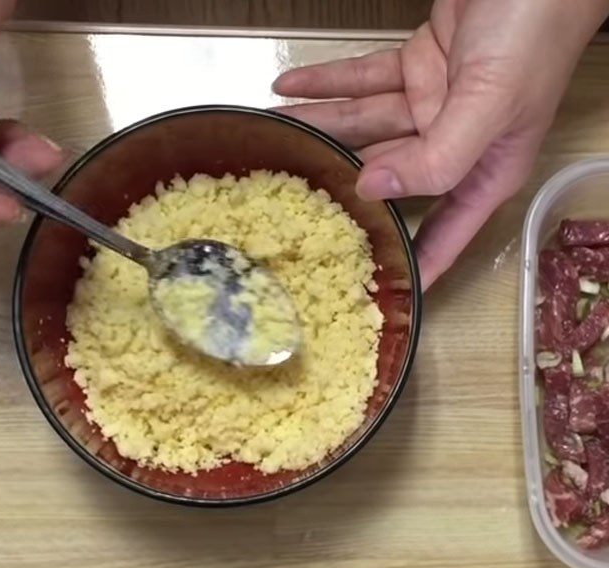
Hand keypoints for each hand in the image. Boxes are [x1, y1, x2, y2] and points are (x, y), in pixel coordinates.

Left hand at [274, 0, 608, 287]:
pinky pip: (365, 80)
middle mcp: (454, 146)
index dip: (413, 266)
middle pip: (389, 181)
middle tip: (289, 209)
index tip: (377, 294)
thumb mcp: (492, 105)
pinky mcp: (419, 67)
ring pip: (365, 126)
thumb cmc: (536, 32)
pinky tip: (290, 88)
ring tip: (272, 135)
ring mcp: (433, 107)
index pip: (443, 235)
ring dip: (318, 127)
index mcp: (484, 171)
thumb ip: (438, 157)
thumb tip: (374, 189)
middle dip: (341, 192)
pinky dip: (328, 82)